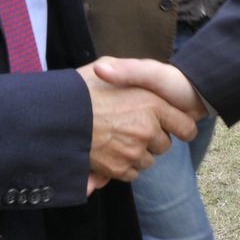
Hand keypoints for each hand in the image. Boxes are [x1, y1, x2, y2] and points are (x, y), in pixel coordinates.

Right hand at [78, 58, 198, 188]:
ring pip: (147, 161)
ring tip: (119, 140)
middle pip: (164, 146)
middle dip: (153, 140)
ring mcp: (133, 150)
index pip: (185, 126)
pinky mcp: (118, 168)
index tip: (175, 127)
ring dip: (138, 154)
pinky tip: (110, 152)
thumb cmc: (82, 88)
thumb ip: (125, 70)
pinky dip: (124, 166)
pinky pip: (131, 173)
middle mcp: (146, 128)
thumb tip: (138, 77)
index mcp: (151, 103)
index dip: (181, 127)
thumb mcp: (105, 66)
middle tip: (135, 128)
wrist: (54, 115)